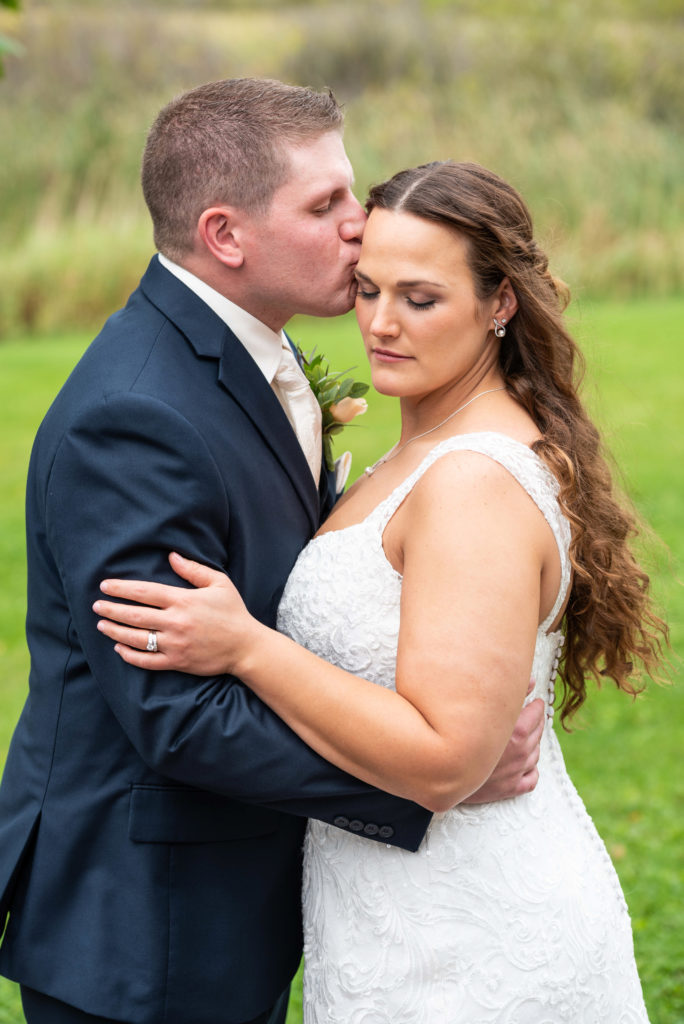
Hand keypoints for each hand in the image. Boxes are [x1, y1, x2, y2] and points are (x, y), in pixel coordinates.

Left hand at [93, 552, 259, 675]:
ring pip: (136, 638)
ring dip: (115, 631)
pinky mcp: (177, 662)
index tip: (105, 586)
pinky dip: (130, 655)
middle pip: (134, 615)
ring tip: (101, 625)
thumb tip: (171, 556)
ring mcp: (174, 644)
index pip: (144, 592)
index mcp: (183, 601)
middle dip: (111, 610)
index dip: (121, 588)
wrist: (245, 647)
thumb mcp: (219, 583)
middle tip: (96, 606)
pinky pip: (147, 661)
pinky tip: (119, 648)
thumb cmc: (233, 612)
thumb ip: (193, 569)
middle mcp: (175, 622)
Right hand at [461, 686, 544, 803]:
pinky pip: (532, 779)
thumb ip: (511, 692)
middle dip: (535, 722)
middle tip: (527, 715)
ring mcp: (517, 772)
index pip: (537, 713)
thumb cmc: (460, 733)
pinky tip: (523, 762)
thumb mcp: (484, 708)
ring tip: (522, 736)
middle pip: (538, 732)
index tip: (532, 702)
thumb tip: (532, 681)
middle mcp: (521, 752)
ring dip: (533, 744)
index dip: (535, 705)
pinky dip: (530, 769)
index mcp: (518, 732)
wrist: (442, 768)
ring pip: (536, 754)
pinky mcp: (511, 788)